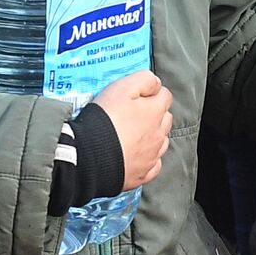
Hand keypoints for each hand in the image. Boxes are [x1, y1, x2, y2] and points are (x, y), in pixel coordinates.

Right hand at [92, 70, 173, 190]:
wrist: (90, 155)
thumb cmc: (105, 120)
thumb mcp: (122, 87)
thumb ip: (144, 80)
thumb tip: (156, 84)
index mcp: (155, 112)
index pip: (165, 96)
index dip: (152, 92)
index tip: (139, 94)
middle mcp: (159, 135)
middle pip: (165, 119)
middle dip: (154, 114)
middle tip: (133, 113)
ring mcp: (152, 156)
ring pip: (161, 142)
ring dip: (152, 136)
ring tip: (132, 134)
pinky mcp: (142, 174)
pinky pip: (153, 166)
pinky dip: (148, 160)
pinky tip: (137, 155)